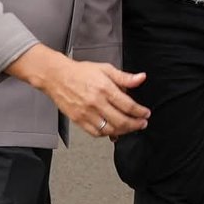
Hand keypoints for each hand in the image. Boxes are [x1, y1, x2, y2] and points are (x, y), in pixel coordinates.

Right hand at [8, 45, 149, 137]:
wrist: (56, 76)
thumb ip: (125, 77)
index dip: (140, 112)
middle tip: (142, 123)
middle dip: (135, 124)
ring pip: (109, 129)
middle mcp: (96, 102)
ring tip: (130, 127)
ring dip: (123, 131)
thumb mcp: (106, 69)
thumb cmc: (80, 72)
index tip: (146, 113)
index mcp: (105, 89)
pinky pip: (95, 133)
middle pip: (121, 120)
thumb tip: (141, 78)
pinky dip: (106, 134)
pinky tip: (113, 130)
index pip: (128, 105)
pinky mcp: (78, 120)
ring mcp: (86, 113)